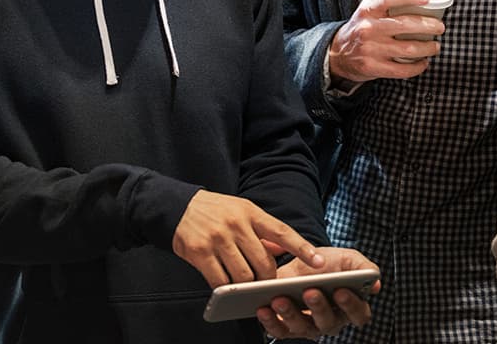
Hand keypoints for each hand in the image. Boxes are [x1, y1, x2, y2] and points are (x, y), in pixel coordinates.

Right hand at [172, 190, 324, 287]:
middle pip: (263, 262)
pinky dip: (227, 288)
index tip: (319, 262)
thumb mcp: (241, 210)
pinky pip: (220, 281)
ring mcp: (218, 239)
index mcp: (250, 212)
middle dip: (267, 278)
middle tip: (265, 284)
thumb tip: (282, 248)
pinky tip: (226, 286)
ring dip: (247, 286)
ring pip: (243, 275)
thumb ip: (262, 230)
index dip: (302, 248)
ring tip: (245, 286)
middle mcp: (236, 224)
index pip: (282, 231)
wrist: (177, 207)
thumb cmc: (214, 211)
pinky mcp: (200, 253)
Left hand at [257, 247, 379, 339]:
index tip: (341, 290)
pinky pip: (279, 331)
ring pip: (302, 328)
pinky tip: (263, 308)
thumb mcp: (347, 258)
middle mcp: (331, 320)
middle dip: (319, 307)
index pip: (358, 313)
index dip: (351, 305)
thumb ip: (363, 267)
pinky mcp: (286, 328)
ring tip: (279, 299)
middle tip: (309, 292)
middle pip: (328, 322)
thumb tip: (375, 283)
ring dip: (290, 314)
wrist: (299, 261)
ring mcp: (308, 326)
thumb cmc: (328, 262)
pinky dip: (270, 321)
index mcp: (351, 306)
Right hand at [329, 0, 444, 82]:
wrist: (337, 54)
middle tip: (440, 27)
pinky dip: (418, 67)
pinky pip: (402, 69)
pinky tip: (423, 62)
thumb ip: (386, 5)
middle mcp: (368, 28)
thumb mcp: (366, 12)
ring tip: (434, 46)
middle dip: (430, 26)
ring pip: (409, 48)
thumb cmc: (360, 30)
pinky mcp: (373, 67)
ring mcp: (370, 49)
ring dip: (428, 48)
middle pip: (406, 25)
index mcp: (367, 10)